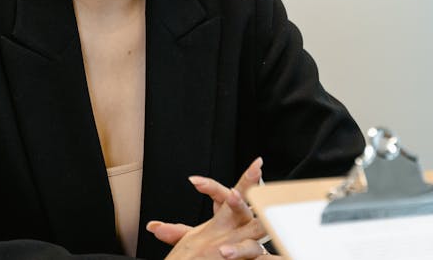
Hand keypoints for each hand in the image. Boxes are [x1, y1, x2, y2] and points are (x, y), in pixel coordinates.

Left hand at [150, 158, 276, 258]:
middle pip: (245, 201)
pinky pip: (273, 247)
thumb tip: (153, 227)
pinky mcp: (263, 247)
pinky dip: (275, 249)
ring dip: (254, 225)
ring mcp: (257, 231)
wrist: (245, 251)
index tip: (193, 181)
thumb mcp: (200, 238)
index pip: (220, 193)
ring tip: (243, 231)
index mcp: (229, 210)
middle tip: (232, 193)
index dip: (208, 187)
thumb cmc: (224, 241)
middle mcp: (246, 217)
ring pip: (258, 225)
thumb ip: (178, 233)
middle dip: (241, 195)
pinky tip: (280, 248)